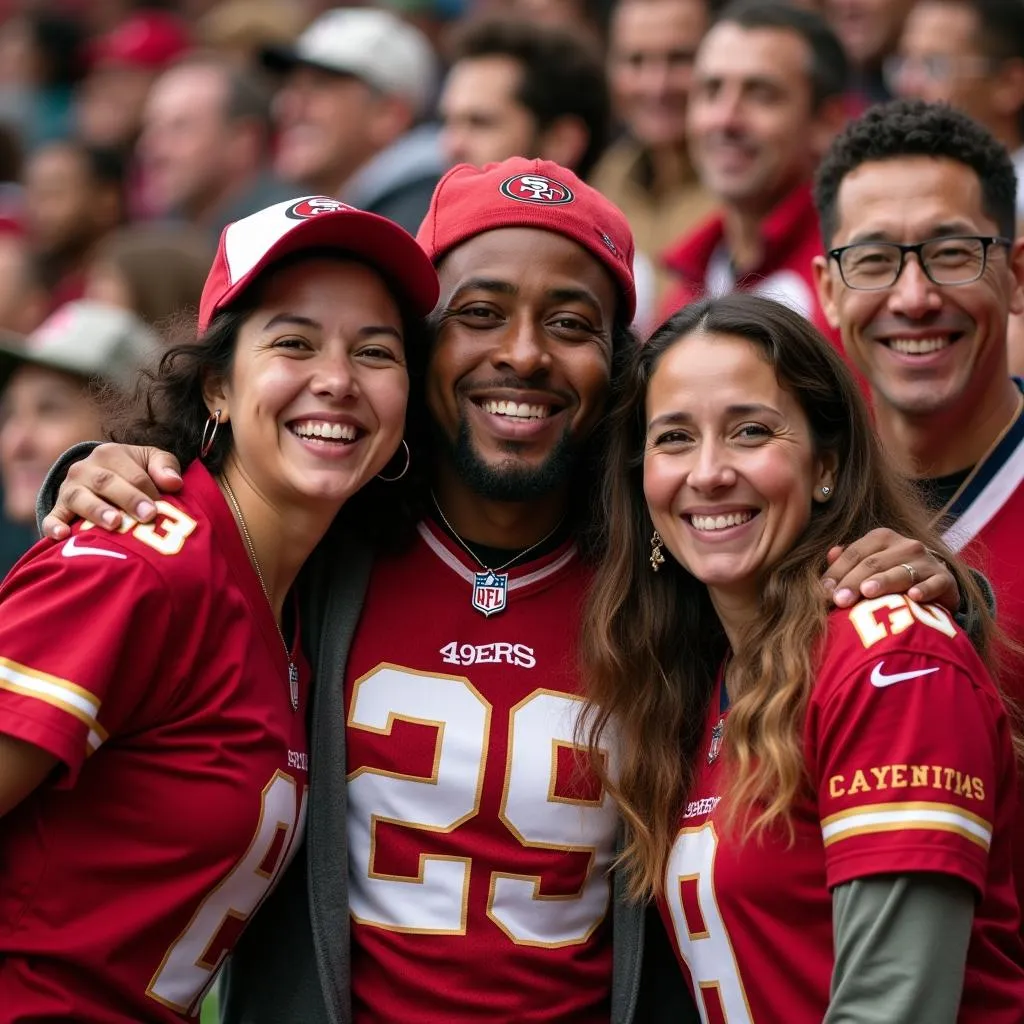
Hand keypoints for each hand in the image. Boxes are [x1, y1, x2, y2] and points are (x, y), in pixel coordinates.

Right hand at [41, 444, 183, 539]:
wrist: (99, 477)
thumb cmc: (134, 472)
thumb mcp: (150, 461)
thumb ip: (165, 466)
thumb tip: (175, 483)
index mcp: (110, 454)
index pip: (133, 474)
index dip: (148, 490)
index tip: (161, 507)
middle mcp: (85, 469)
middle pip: (106, 483)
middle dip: (128, 499)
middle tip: (147, 515)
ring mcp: (69, 489)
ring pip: (80, 498)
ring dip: (97, 511)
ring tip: (114, 524)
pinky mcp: (58, 509)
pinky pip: (52, 517)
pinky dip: (54, 526)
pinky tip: (63, 536)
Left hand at [823, 528, 959, 611]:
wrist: (936, 581)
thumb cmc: (892, 573)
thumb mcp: (869, 565)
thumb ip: (848, 561)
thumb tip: (831, 554)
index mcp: (881, 538)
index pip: (854, 554)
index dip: (837, 572)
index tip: (824, 592)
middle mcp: (904, 545)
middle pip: (873, 564)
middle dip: (854, 582)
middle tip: (839, 600)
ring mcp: (926, 561)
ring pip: (901, 572)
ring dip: (884, 582)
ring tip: (868, 592)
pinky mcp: (945, 579)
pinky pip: (934, 583)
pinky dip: (925, 589)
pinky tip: (914, 597)